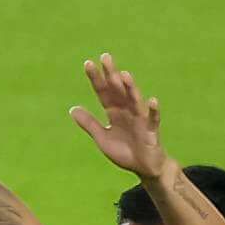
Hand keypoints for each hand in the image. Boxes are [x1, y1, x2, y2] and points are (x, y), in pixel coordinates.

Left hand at [65, 54, 166, 182]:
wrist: (144, 168)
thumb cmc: (125, 151)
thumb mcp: (102, 138)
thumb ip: (89, 123)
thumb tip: (72, 108)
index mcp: (114, 112)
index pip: (103, 92)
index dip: (96, 79)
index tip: (88, 63)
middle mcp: (127, 111)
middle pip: (118, 90)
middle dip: (112, 75)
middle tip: (105, 57)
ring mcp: (140, 120)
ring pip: (134, 101)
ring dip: (130, 88)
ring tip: (124, 75)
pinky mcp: (151, 131)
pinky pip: (152, 119)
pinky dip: (152, 111)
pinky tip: (152, 101)